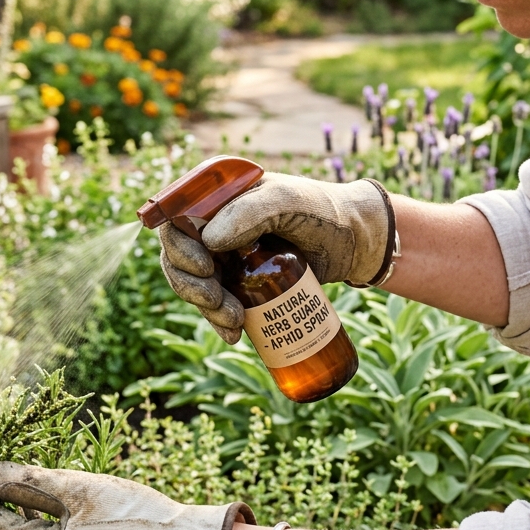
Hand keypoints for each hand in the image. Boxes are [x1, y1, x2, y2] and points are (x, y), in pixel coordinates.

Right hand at [159, 174, 391, 342]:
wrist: (355, 243)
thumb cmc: (323, 212)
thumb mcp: (289, 202)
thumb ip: (250, 211)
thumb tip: (208, 240)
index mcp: (218, 195)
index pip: (174, 217)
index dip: (179, 246)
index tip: (206, 267)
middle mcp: (214, 223)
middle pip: (178, 256)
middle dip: (191, 285)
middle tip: (217, 302)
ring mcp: (224, 253)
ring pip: (193, 284)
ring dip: (205, 307)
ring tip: (234, 322)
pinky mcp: (239, 281)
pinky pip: (215, 303)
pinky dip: (218, 321)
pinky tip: (233, 334)